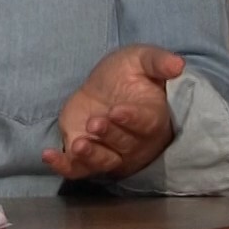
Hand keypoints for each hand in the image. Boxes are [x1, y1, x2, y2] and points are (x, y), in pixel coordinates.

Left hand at [42, 45, 183, 181]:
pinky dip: (63, 166)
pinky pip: (78, 168)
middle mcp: (134, 142)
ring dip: (91, 155)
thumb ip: (158, 62)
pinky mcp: (87, 157)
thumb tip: (178, 63)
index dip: (131, 119)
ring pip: (103, 161)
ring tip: (78, 145)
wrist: (107, 88)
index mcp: (151, 118)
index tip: (117, 111)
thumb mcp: (142, 59)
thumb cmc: (130, 75)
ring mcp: (110, 152)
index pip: (145, 124)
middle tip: (95, 122)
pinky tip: (49, 155)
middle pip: (123, 144)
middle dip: (109, 134)